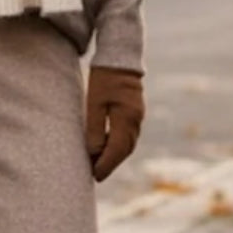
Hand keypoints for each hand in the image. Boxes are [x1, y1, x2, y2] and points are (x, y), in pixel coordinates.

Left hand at [86, 67, 144, 182]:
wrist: (120, 57)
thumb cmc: (103, 78)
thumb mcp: (94, 102)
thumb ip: (95, 128)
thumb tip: (94, 152)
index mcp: (126, 117)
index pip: (117, 149)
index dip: (106, 165)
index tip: (95, 176)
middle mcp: (136, 119)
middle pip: (125, 150)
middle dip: (111, 164)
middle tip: (96, 175)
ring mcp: (138, 116)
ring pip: (128, 144)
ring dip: (115, 156)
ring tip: (99, 165)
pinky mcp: (135, 112)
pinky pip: (129, 135)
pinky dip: (119, 146)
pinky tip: (108, 148)